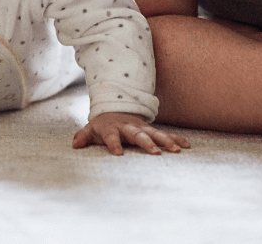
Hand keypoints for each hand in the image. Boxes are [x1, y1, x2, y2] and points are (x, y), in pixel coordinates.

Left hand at [72, 111, 189, 154]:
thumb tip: (74, 145)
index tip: (118, 154)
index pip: (111, 136)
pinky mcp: (151, 130)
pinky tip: (186, 145)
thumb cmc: (102, 125)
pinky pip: (165, 134)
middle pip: (137, 135)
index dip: (114, 144)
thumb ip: (82, 136)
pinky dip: (176, 138)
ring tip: (177, 150)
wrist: (116, 107)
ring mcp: (141, 128)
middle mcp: (128, 127)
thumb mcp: (90, 129)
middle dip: (147, 143)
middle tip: (155, 153)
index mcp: (111, 128)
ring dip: (166, 141)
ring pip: (155, 134)